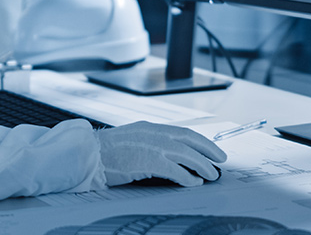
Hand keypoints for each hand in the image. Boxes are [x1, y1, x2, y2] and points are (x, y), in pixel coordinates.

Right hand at [96, 121, 226, 186]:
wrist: (90, 153)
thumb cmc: (109, 151)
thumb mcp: (134, 139)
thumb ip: (151, 142)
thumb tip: (170, 154)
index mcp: (151, 127)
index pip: (183, 131)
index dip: (200, 140)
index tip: (211, 148)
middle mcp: (155, 133)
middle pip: (190, 139)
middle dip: (208, 150)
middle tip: (221, 160)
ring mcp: (153, 146)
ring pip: (187, 155)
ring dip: (202, 165)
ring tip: (212, 175)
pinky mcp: (149, 162)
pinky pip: (176, 171)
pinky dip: (188, 178)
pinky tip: (194, 183)